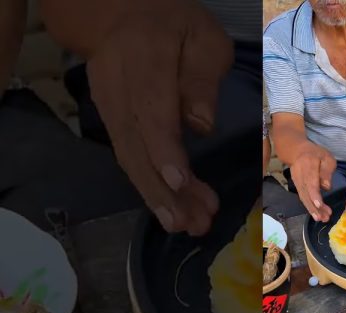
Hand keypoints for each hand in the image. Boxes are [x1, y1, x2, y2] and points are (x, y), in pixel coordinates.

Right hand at [86, 0, 232, 235]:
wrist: (121, 14)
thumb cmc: (175, 26)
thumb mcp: (204, 38)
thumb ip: (202, 79)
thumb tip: (200, 126)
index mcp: (145, 62)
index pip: (152, 112)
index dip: (164, 149)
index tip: (180, 181)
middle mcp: (119, 89)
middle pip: (138, 145)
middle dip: (166, 190)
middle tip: (195, 223)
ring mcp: (109, 106)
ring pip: (130, 157)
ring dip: (159, 196)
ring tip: (188, 226)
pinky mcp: (110, 120)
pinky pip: (128, 157)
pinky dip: (150, 185)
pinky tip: (173, 208)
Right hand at [289, 144, 335, 221]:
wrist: (297, 151)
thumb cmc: (316, 154)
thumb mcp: (326, 157)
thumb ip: (327, 171)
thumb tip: (326, 187)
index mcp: (308, 166)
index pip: (311, 182)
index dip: (314, 194)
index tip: (319, 204)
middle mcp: (300, 176)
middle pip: (307, 193)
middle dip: (315, 207)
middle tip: (324, 218)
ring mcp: (297, 182)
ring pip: (304, 198)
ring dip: (313, 210)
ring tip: (322, 219)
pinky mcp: (297, 186)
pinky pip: (303, 198)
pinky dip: (310, 207)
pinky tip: (317, 214)